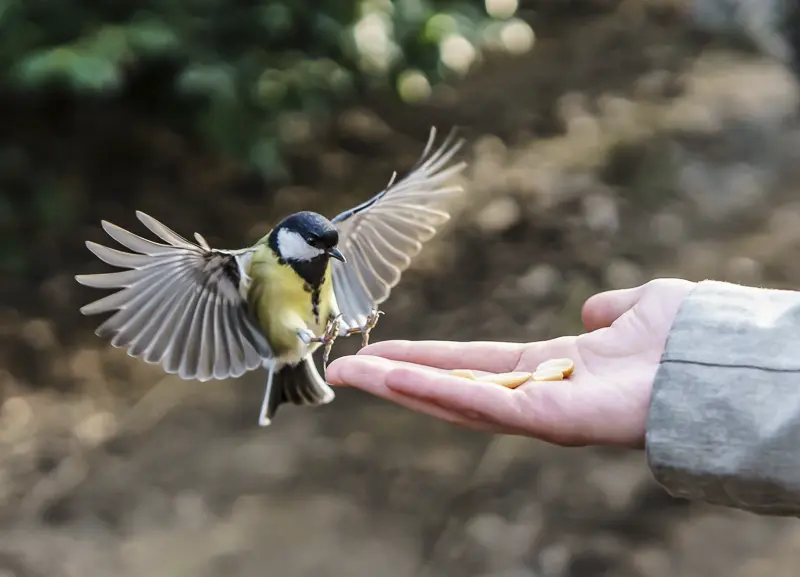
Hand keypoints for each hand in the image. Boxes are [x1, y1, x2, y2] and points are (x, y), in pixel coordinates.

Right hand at [326, 278, 695, 447]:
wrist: (720, 358)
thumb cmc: (687, 336)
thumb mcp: (638, 309)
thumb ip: (610, 310)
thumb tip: (590, 311)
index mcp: (552, 369)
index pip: (474, 365)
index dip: (428, 359)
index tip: (382, 350)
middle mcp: (537, 395)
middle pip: (452, 388)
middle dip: (396, 379)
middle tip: (341, 370)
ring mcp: (539, 412)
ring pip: (457, 402)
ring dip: (401, 387)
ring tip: (352, 375)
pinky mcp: (549, 422)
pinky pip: (485, 406)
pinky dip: (438, 393)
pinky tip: (396, 379)